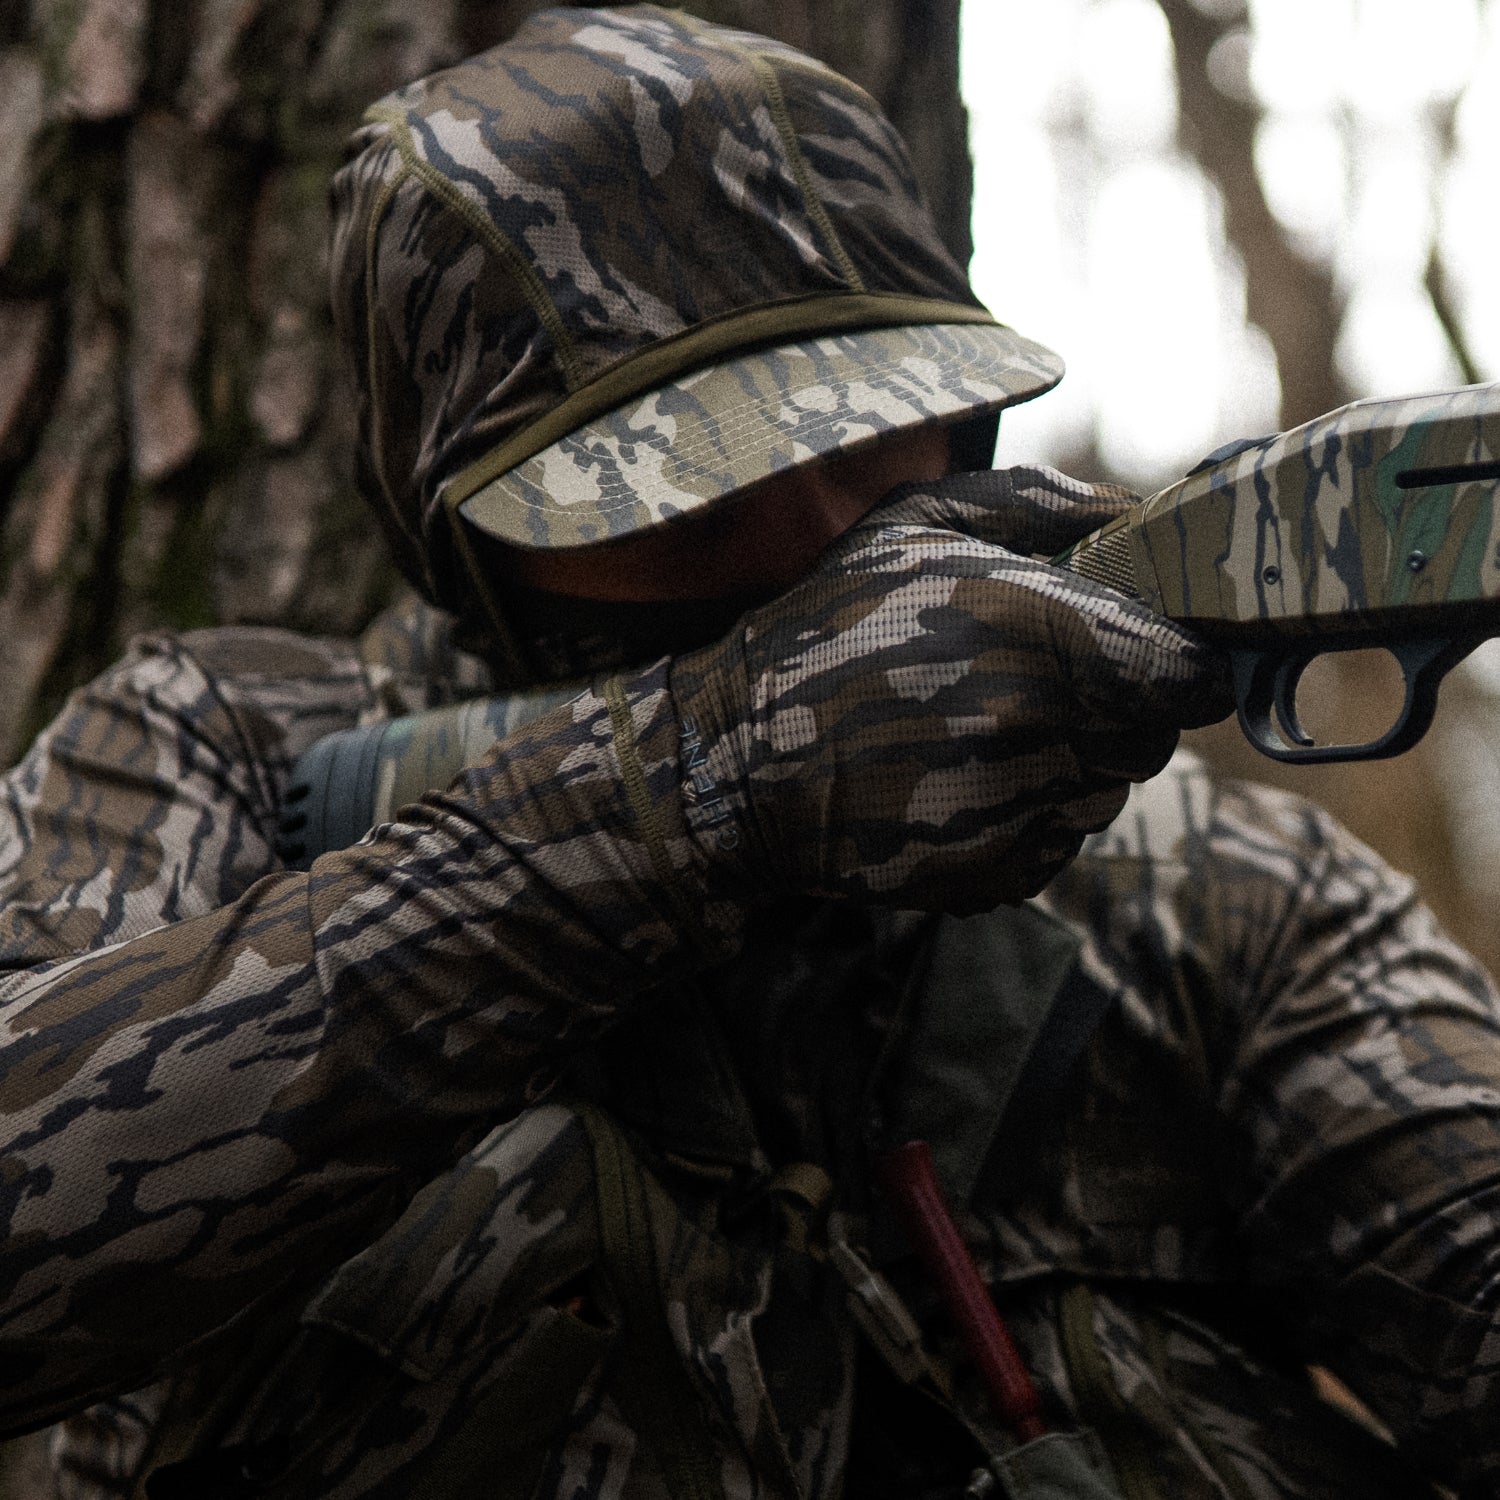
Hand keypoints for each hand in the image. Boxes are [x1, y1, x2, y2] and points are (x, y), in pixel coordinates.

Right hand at [667, 466, 1231, 911]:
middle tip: (1044, 683)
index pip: (1192, 674)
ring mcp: (1018, 812)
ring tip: (983, 733)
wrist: (739, 761)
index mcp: (1038, 631)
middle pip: (1154, 735)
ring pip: (1105, 793)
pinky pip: (1058, 844)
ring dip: (1072, 764)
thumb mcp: (915, 524)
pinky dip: (1028, 818)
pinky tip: (958, 783)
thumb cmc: (828, 626)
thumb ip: (1038, 504)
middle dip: (1119, 707)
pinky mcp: (995, 875)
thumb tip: (1136, 514)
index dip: (1185, 660)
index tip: (1154, 650)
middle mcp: (1041, 729)